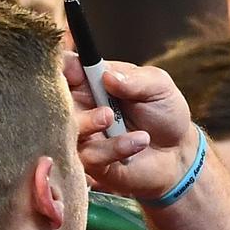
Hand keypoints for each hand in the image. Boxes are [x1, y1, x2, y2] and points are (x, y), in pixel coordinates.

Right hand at [64, 51, 198, 200]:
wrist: (178, 153)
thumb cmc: (164, 112)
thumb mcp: (158, 86)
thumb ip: (135, 79)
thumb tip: (107, 75)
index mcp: (91, 82)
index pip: (64, 68)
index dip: (60, 66)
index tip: (71, 71)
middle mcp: (81, 108)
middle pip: (52, 100)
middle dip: (63, 99)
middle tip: (90, 96)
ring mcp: (83, 136)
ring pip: (63, 130)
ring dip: (87, 122)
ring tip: (111, 117)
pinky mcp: (91, 164)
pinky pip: (88, 157)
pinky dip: (113, 148)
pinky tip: (139, 141)